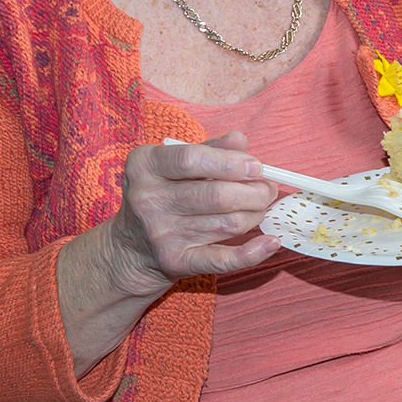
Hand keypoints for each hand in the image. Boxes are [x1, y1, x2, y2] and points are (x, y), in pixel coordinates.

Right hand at [99, 132, 282, 295]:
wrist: (130, 247)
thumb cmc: (162, 194)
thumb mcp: (173, 165)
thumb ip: (209, 150)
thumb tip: (240, 140)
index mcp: (145, 165)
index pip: (191, 159)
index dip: (231, 162)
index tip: (255, 166)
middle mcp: (149, 199)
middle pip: (218, 195)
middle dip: (255, 192)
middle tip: (266, 189)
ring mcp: (161, 233)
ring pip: (228, 223)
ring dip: (255, 215)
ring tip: (259, 208)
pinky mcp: (176, 261)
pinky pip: (223, 259)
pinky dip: (253, 252)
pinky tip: (270, 242)